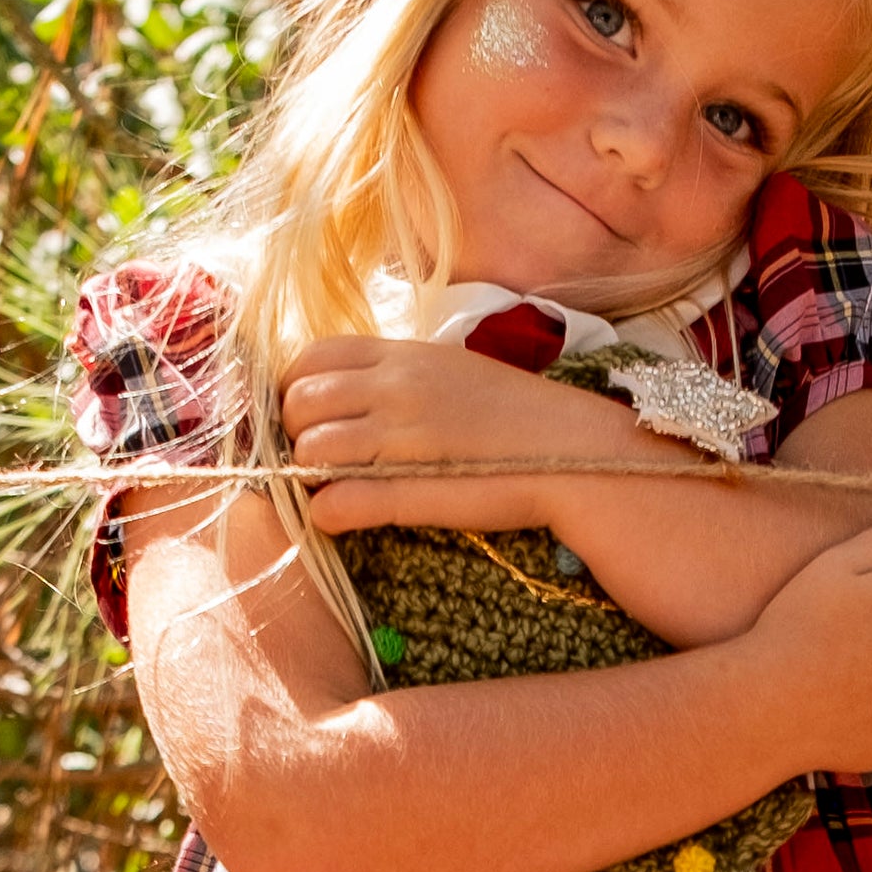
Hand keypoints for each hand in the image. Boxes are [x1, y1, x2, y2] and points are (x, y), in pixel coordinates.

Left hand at [278, 337, 661, 533]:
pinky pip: (333, 503)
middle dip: (295, 435)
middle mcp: (393, 388)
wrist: (576, 453)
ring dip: (309, 477)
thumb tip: (348, 396)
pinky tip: (344, 516)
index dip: (296, 390)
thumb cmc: (517, 416)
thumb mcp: (450, 373)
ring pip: (307, 453)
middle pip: (297, 404)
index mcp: (401, 355)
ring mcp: (400, 437)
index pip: (309, 359)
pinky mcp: (408, 490)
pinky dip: (327, 514)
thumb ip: (396, 377)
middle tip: (322, 460)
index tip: (313, 418)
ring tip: (338, 487)